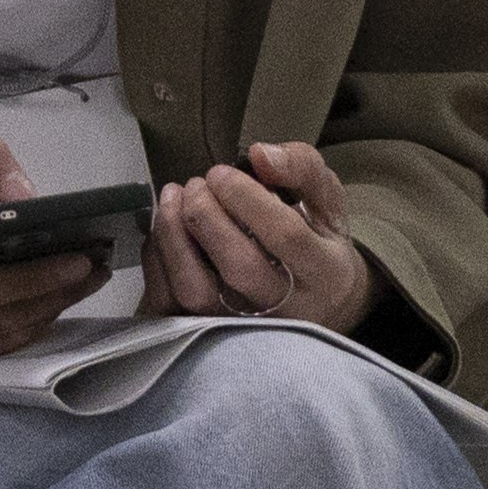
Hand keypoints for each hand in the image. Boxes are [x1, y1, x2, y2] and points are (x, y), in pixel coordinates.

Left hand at [148, 140, 378, 333]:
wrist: (322, 306)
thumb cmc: (320, 246)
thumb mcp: (328, 203)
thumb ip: (302, 170)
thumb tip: (260, 154)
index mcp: (325, 271)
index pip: (286, 235)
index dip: (247, 199)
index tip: (220, 172)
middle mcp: (287, 308)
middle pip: (239, 267)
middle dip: (207, 217)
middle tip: (196, 184)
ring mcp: (245, 328)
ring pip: (197, 292)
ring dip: (175, 240)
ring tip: (172, 200)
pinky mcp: (208, 335)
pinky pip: (171, 303)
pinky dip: (159, 261)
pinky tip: (166, 231)